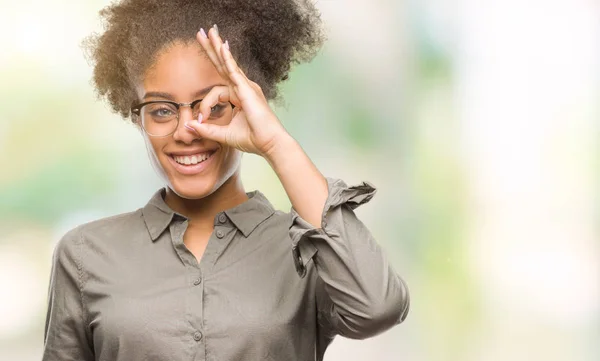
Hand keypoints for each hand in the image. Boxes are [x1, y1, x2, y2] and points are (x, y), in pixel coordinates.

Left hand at [186, 25, 289, 156]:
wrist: (269, 144)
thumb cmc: (253, 139)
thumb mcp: (224, 134)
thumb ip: (206, 129)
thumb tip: (189, 125)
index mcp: (239, 97)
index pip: (215, 93)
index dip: (205, 106)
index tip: (201, 121)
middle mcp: (243, 88)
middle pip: (223, 65)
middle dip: (212, 49)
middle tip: (201, 32)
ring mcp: (246, 87)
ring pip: (227, 64)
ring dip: (216, 47)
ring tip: (208, 32)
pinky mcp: (247, 90)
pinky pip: (234, 72)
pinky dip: (227, 59)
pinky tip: (221, 47)